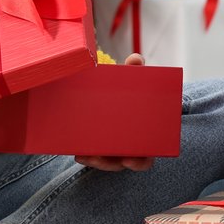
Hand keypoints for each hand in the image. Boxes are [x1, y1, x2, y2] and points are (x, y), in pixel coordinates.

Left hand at [74, 52, 154, 168]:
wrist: (112, 98)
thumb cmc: (126, 94)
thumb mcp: (130, 84)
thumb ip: (134, 73)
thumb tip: (136, 59)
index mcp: (143, 138)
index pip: (145, 156)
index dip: (140, 162)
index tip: (131, 161)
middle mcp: (129, 149)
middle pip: (122, 163)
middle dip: (112, 163)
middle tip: (98, 160)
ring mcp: (113, 150)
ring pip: (105, 162)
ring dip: (96, 161)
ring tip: (85, 155)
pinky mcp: (98, 148)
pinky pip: (92, 156)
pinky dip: (86, 155)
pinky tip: (77, 152)